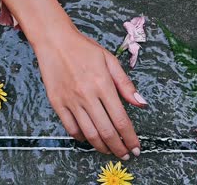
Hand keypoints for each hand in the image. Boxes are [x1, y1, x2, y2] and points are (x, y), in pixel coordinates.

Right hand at [33, 27, 147, 158]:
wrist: (55, 41)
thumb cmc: (84, 48)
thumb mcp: (110, 60)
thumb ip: (126, 84)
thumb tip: (141, 103)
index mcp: (103, 84)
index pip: (121, 119)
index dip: (130, 137)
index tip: (136, 147)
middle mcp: (87, 95)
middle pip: (106, 131)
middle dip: (118, 147)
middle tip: (125, 155)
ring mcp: (70, 101)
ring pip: (89, 133)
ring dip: (102, 147)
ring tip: (110, 151)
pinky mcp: (57, 103)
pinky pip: (71, 128)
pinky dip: (81, 138)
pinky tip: (89, 138)